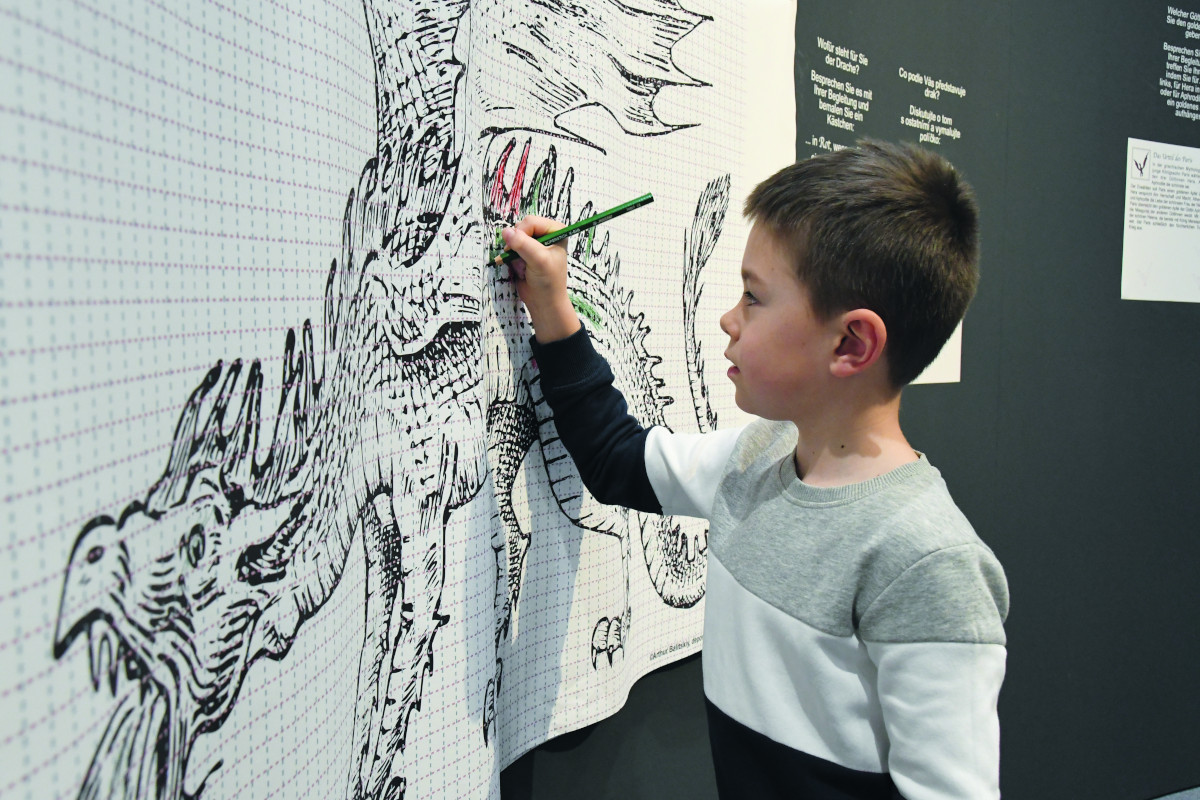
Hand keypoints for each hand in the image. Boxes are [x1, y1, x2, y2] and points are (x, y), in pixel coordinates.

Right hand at [502, 216, 580, 342]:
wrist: (544, 303)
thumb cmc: (548, 282)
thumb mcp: (539, 261)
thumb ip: (523, 244)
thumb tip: (506, 232)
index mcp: (555, 231)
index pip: (531, 221)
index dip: (522, 233)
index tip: (520, 249)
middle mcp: (545, 235)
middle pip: (521, 227)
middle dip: (517, 243)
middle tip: (521, 258)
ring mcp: (534, 244)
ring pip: (514, 237)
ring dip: (513, 251)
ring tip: (522, 265)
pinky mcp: (524, 253)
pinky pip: (510, 248)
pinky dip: (509, 257)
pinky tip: (517, 268)